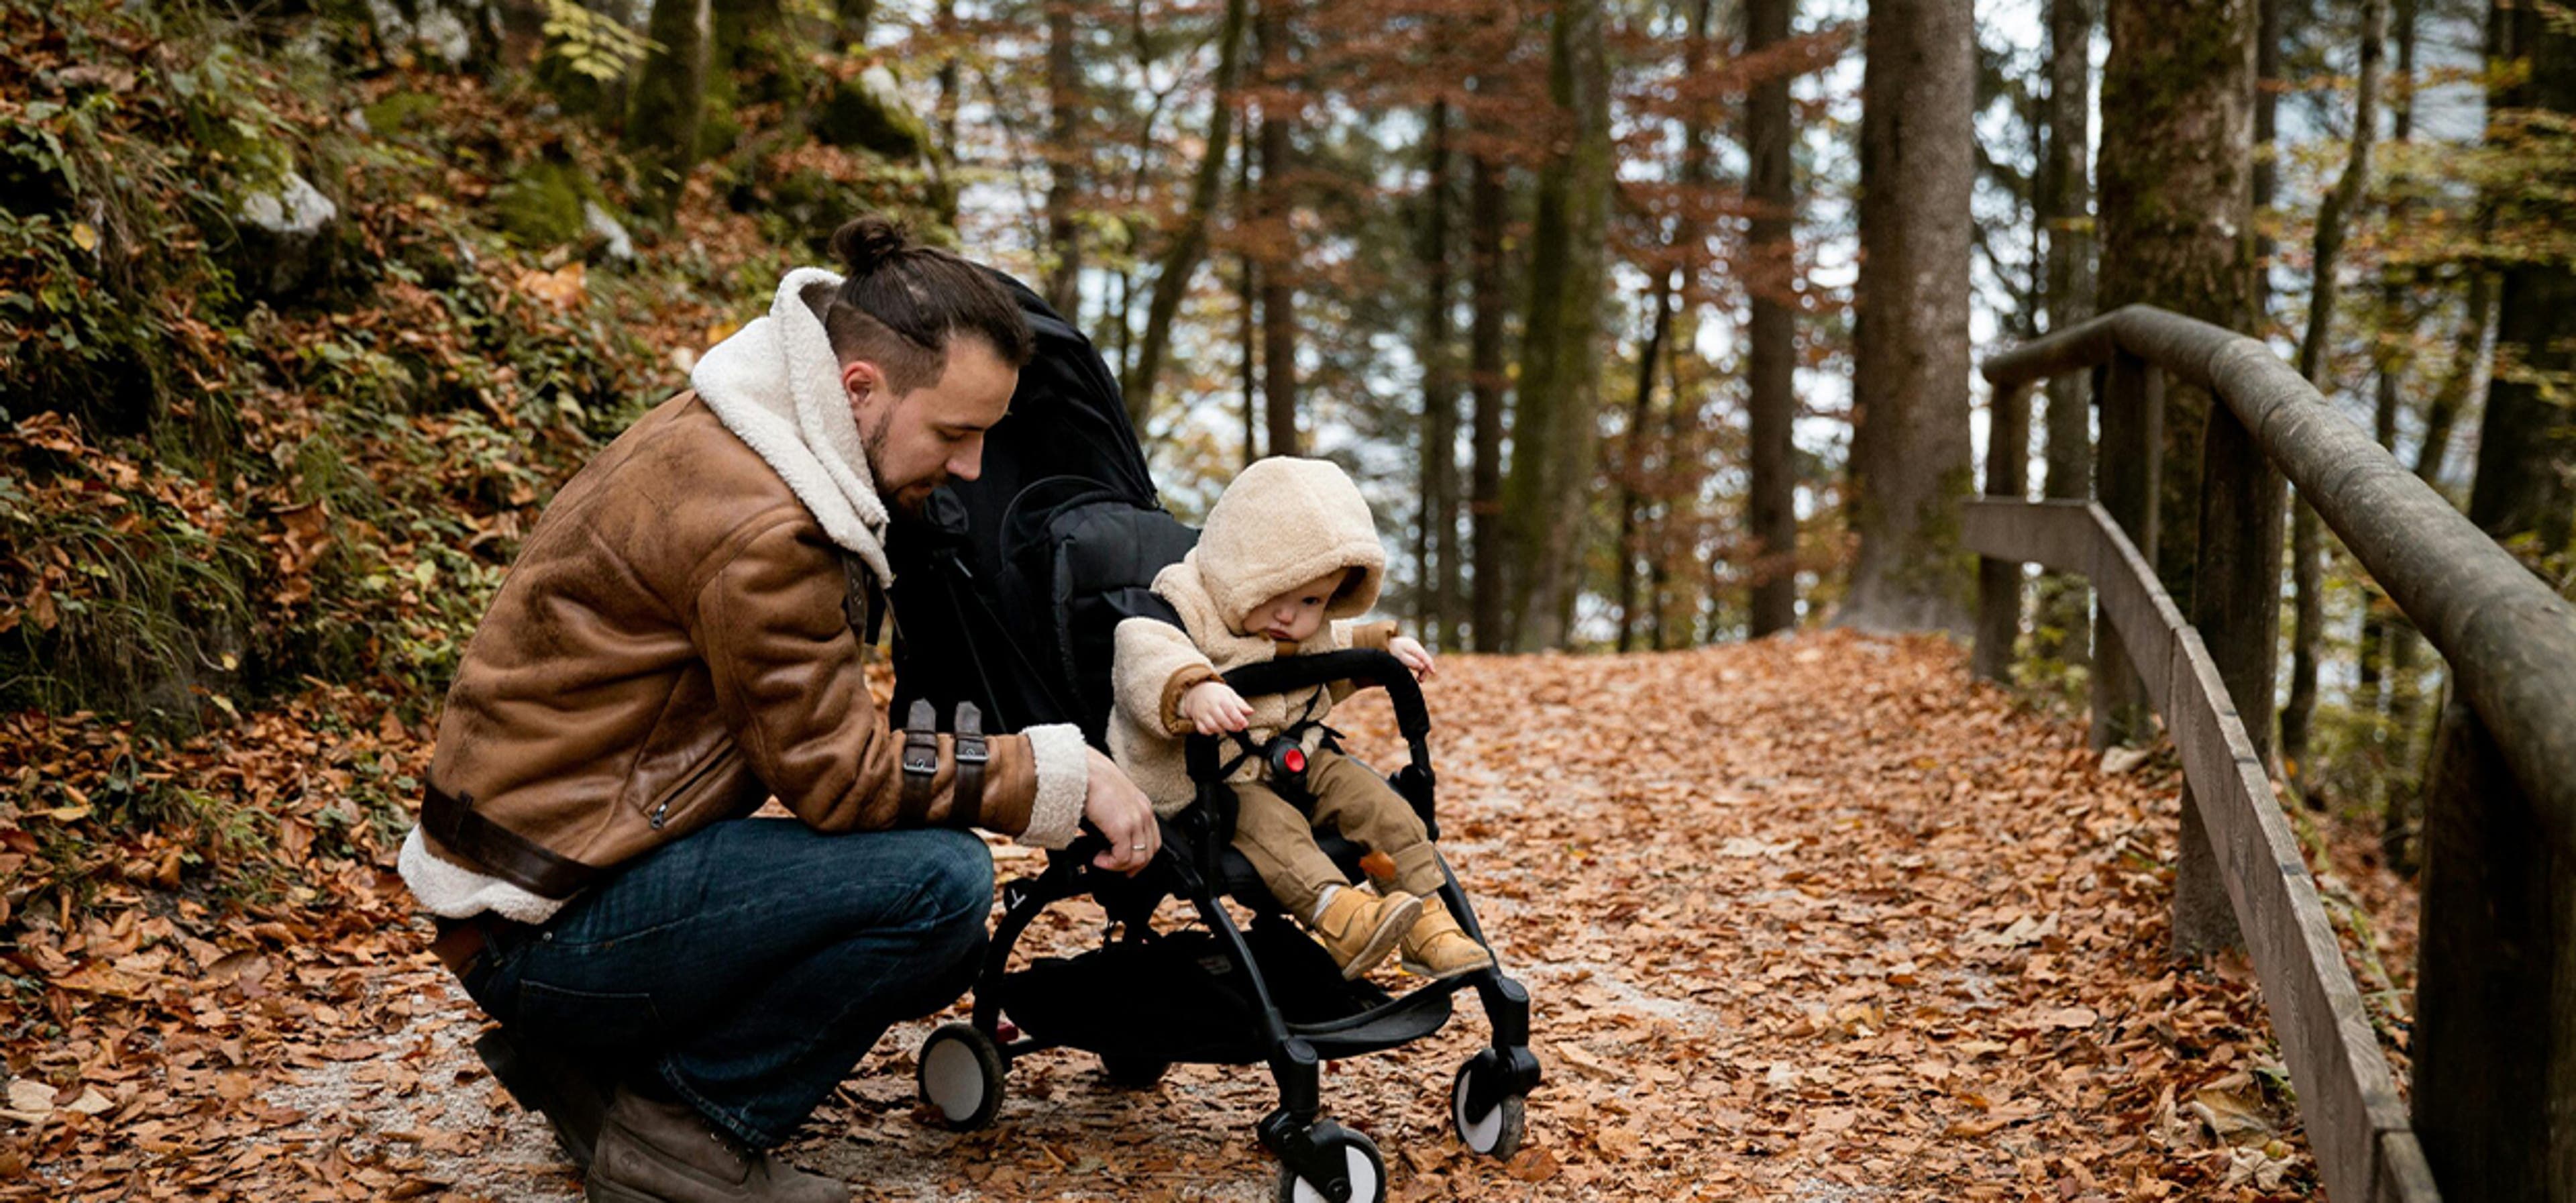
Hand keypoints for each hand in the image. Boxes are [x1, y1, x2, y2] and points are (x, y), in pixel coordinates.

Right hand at [1081, 747, 1157, 874]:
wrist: (1080, 771)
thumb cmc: (1088, 780)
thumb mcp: (1109, 800)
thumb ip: (1114, 818)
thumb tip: (1105, 838)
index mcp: (1142, 805)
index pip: (1153, 839)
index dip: (1142, 856)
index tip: (1128, 864)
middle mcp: (1143, 813)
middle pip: (1150, 851)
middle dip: (1133, 866)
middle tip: (1116, 869)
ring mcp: (1135, 820)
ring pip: (1139, 858)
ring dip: (1118, 865)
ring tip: (1101, 860)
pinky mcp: (1122, 827)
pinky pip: (1123, 858)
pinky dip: (1110, 864)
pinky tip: (1098, 859)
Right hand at [1180, 680, 1252, 733]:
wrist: (1197, 691)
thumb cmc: (1216, 693)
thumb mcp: (1229, 694)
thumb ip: (1240, 704)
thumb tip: (1250, 711)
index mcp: (1220, 698)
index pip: (1230, 709)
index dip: (1238, 718)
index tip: (1245, 724)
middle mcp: (1210, 706)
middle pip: (1222, 720)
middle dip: (1233, 726)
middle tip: (1239, 727)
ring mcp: (1202, 713)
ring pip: (1213, 726)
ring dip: (1222, 730)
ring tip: (1228, 727)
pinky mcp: (1197, 720)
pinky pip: (1203, 730)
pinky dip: (1210, 732)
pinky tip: (1216, 729)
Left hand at [1389, 635, 1436, 680]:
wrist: (1380, 643)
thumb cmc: (1389, 651)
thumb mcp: (1399, 657)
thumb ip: (1411, 662)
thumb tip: (1422, 667)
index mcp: (1412, 646)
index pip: (1424, 657)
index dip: (1430, 665)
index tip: (1433, 673)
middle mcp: (1414, 645)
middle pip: (1424, 659)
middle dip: (1425, 670)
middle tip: (1420, 681)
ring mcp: (1412, 647)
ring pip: (1421, 659)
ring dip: (1421, 669)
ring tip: (1418, 679)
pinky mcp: (1409, 650)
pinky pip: (1417, 659)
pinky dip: (1417, 666)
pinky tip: (1415, 671)